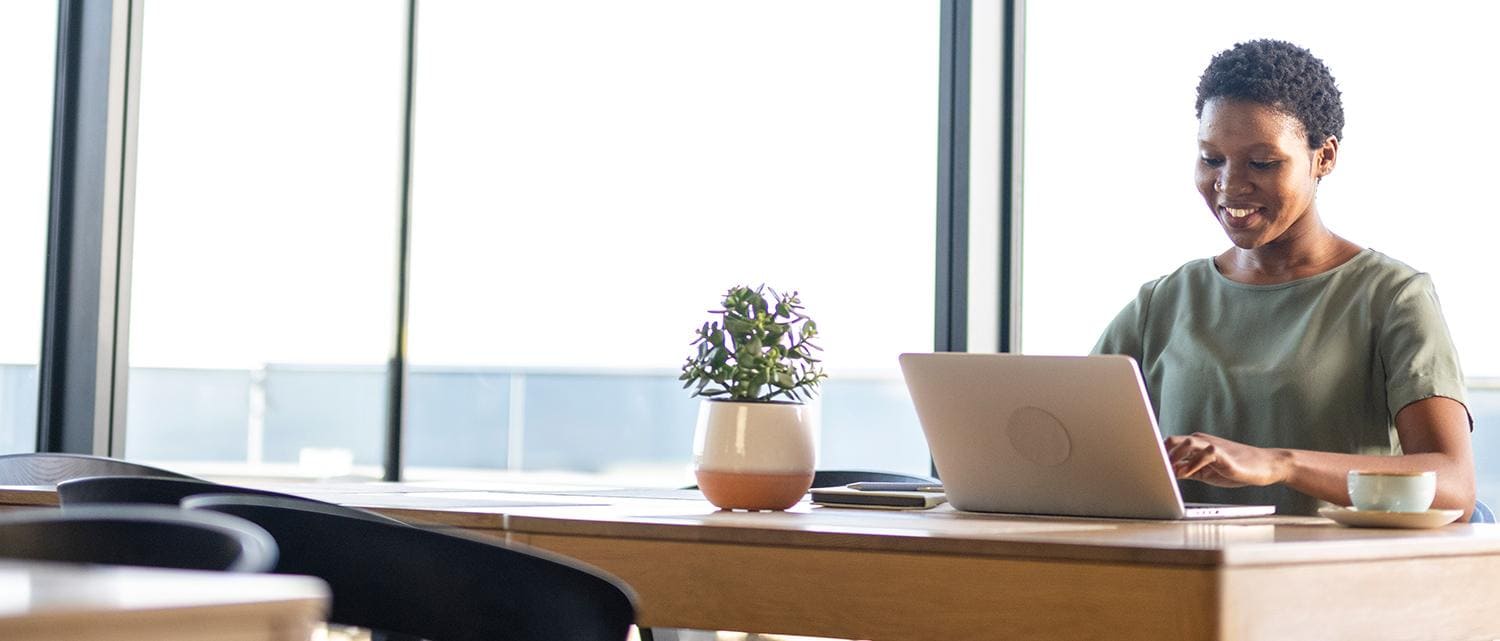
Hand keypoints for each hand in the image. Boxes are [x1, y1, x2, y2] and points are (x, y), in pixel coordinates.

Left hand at [1163, 432, 1288, 487]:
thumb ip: (1187, 470)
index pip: (1169, 444)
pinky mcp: (1223, 454)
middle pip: (1173, 440)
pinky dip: (1192, 464)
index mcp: (1195, 445)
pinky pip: (1204, 454)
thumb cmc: (1234, 468)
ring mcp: (1212, 445)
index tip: (1145, 466)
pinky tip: (1186, 474)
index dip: (1156, 454)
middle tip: (1151, 467)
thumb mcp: (1205, 472)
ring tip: (1168, 470)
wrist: (1263, 466)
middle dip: (1160, 453)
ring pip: (1187, 442)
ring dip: (1175, 456)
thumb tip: (1168, 474)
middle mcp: (1201, 441)